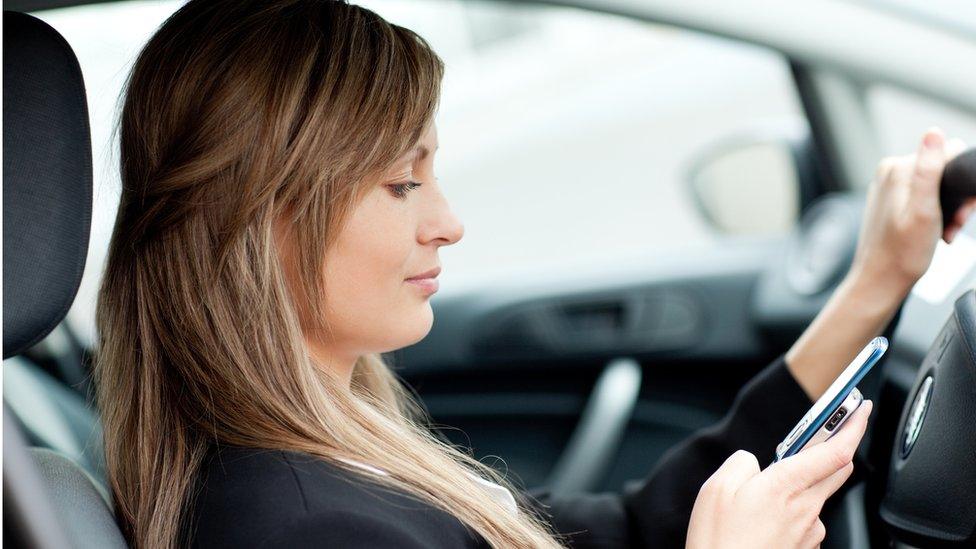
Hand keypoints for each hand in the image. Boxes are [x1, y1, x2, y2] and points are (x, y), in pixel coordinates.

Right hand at [686, 400, 872, 548]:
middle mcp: (806, 510)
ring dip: (801, 485)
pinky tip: (764, 520)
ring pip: (816, 495)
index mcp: (785, 487)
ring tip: (762, 497)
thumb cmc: (718, 541)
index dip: (853, 425)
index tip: (861, 407)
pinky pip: (806, 519)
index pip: (835, 451)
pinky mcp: (806, 547)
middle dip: (837, 445)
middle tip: (828, 430)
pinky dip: (791, 510)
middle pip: (836, 469)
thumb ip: (741, 463)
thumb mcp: (716, 488)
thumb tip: (754, 461)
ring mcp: (810, 532)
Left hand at [849, 128, 973, 297]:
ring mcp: (889, 186)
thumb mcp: (924, 210)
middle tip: (951, 226)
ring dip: (948, 209)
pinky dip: (935, 214)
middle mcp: (891, 171)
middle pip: (944, 171)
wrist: (880, 281)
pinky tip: (933, 232)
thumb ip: (929, 170)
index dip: (963, 184)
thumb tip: (934, 132)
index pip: (950, 155)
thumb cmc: (902, 254)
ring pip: (938, 185)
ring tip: (943, 232)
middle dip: (956, 199)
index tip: (959, 212)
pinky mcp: (892, 200)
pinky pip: (924, 197)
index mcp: (898, 168)